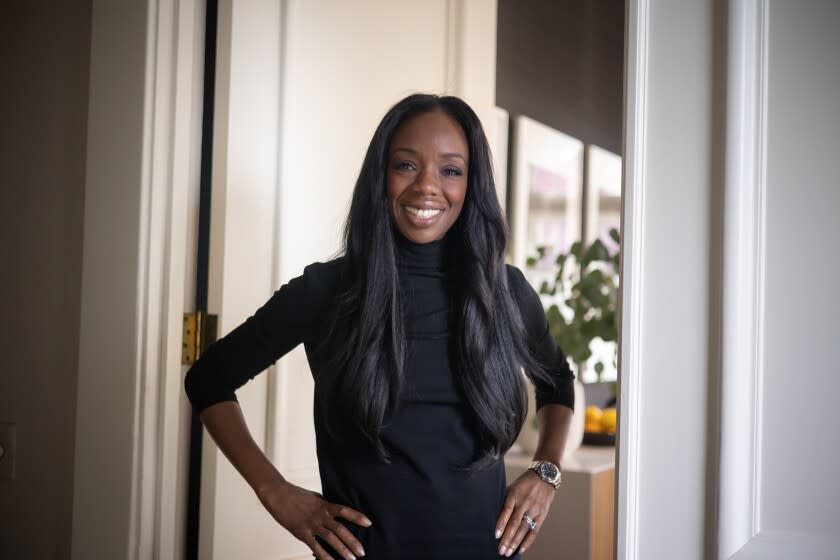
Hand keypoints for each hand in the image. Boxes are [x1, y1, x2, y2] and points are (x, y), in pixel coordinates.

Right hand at [256, 480, 371, 559]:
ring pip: (330, 539)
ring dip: (342, 550)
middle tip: (362, 551)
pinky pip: (315, 547)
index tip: (369, 523)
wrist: (278, 494)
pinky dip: (324, 556)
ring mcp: (311, 524)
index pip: (345, 510)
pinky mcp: (301, 533)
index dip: (357, 517)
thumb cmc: (296, 495)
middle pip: (340, 529)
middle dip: (352, 541)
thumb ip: (325, 505)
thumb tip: (335, 511)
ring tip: (352, 559)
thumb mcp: (315, 497)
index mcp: (325, 505)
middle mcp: (320, 515)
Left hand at [495, 470, 555, 556]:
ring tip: (508, 552)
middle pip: (514, 524)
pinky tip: (521, 549)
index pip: (506, 512)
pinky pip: (534, 530)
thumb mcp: (512, 487)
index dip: (501, 524)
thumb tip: (495, 516)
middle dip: (507, 538)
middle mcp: (524, 503)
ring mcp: (534, 509)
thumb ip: (506, 501)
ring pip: (523, 529)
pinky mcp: (542, 514)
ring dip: (515, 542)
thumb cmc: (525, 482)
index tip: (496, 536)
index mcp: (514, 494)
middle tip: (500, 550)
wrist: (544, 475)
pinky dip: (528, 541)